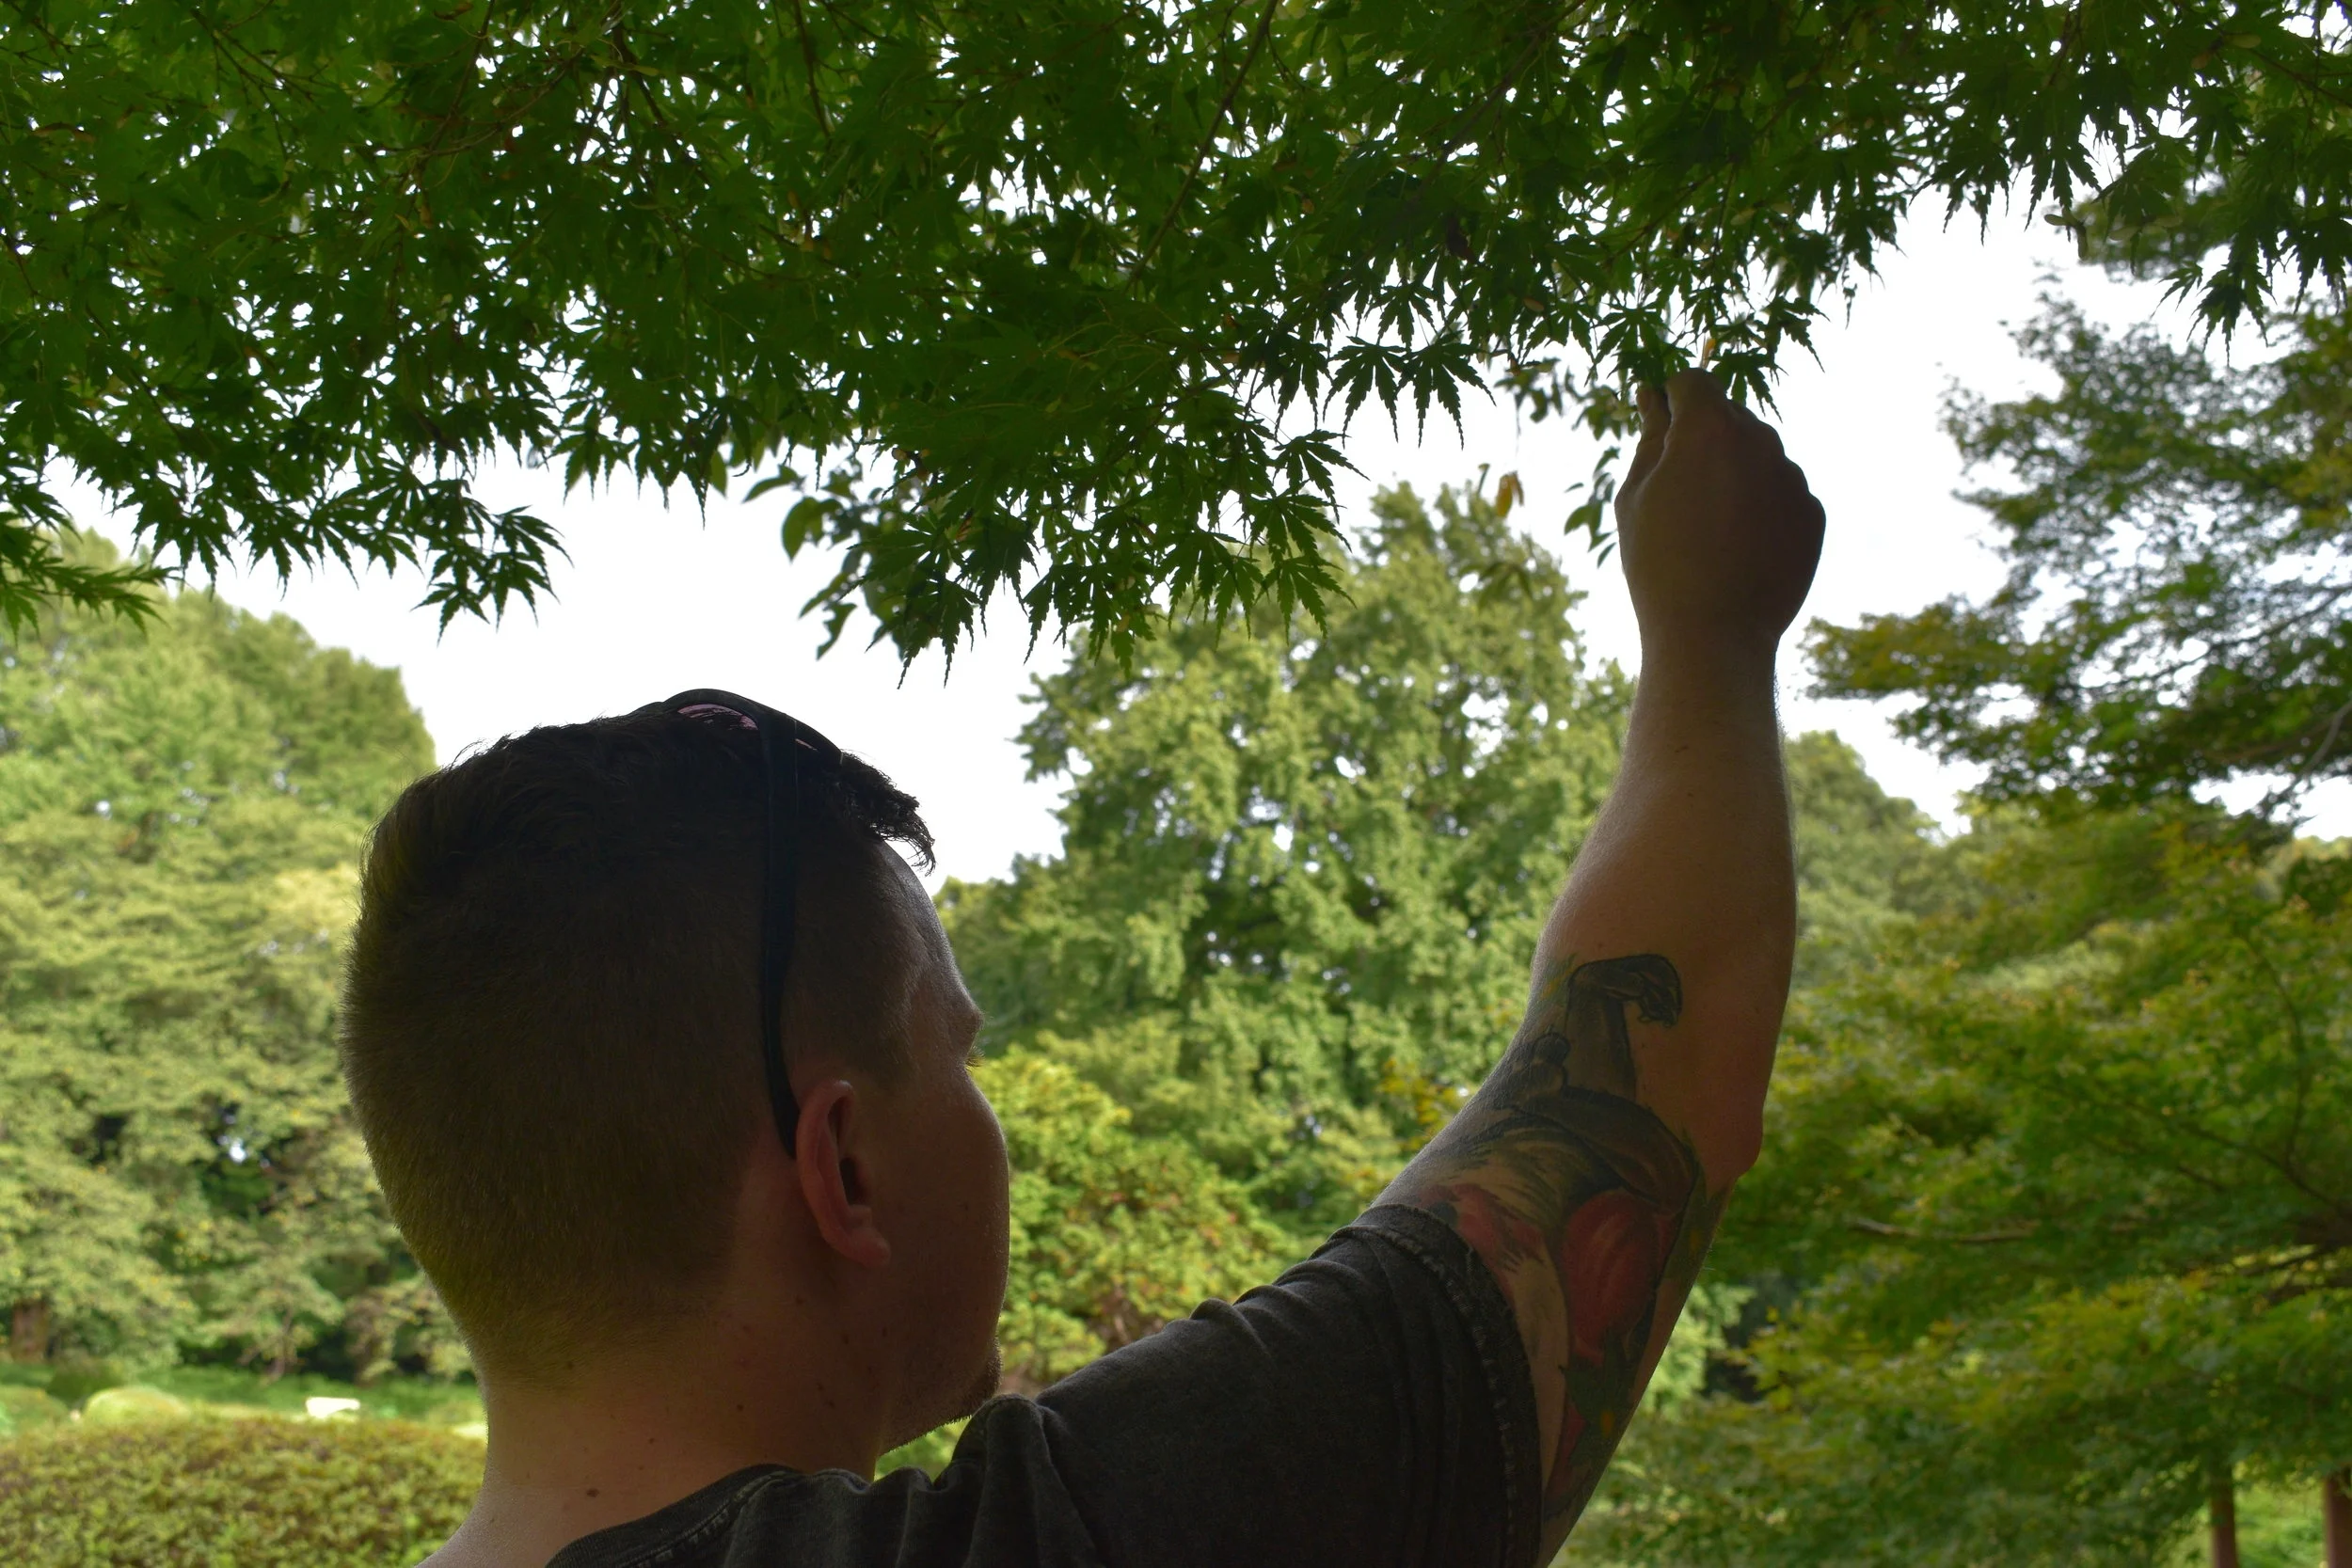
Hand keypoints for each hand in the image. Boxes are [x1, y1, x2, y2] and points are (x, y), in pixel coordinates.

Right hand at [1613, 370, 1824, 665]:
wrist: (1713, 635)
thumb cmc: (1658, 565)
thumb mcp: (1635, 497)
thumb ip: (1649, 438)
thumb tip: (1651, 398)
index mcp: (1708, 429)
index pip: (1693, 381)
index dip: (1672, 398)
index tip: (1660, 425)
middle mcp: (1760, 441)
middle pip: (1730, 415)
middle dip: (1705, 436)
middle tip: (1680, 489)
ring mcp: (1793, 477)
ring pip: (1761, 454)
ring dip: (1737, 471)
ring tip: (1710, 526)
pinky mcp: (1813, 512)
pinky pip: (1783, 491)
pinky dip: (1763, 506)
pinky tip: (1739, 546)